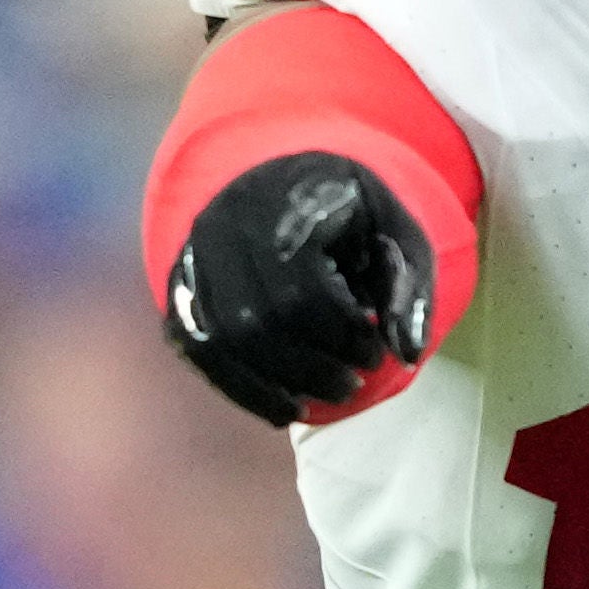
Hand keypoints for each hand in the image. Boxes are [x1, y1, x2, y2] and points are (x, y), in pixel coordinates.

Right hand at [160, 151, 434, 423]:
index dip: (341, 334)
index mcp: (285, 202)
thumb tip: (410, 353)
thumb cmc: (354, 211)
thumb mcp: (399, 233)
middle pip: (254, 319)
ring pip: (217, 339)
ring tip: (320, 402)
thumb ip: (410, 289)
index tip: (377, 354)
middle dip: (309, 367)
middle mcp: (225, 225)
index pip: (302, 288)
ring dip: (271, 385)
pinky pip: (193, 346)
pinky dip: (237, 387)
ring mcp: (192, 254)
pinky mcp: (179, 284)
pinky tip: (280, 409)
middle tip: (352, 385)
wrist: (288, 179)